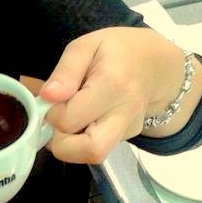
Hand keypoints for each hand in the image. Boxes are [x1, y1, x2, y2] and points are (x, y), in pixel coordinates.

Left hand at [37, 27, 188, 163]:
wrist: (155, 64)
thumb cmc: (116, 51)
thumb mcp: (86, 46)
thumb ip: (65, 71)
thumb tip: (47, 97)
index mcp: (112, 84)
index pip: (70, 119)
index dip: (52, 113)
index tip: (52, 99)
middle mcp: (124, 113)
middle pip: (91, 150)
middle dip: (62, 143)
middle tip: (57, 119)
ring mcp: (129, 129)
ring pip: (95, 156)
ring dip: (71, 146)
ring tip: (69, 120)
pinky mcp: (127, 138)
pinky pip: (99, 149)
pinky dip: (82, 141)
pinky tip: (84, 119)